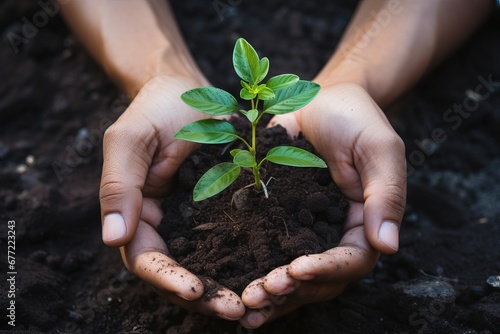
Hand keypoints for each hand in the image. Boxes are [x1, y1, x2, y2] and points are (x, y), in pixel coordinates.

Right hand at [99, 75, 244, 320]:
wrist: (189, 89)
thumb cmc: (156, 109)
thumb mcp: (130, 140)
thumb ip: (119, 185)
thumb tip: (113, 238)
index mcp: (137, 213)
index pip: (144, 258)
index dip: (166, 278)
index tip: (194, 290)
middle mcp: (165, 224)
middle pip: (177, 272)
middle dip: (203, 295)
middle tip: (237, 309)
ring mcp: (194, 220)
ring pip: (205, 265)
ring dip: (226, 288)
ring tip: (256, 303)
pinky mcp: (221, 211)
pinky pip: (230, 243)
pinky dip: (244, 263)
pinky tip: (268, 274)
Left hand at [240, 83, 406, 327]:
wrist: (319, 100)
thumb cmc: (355, 118)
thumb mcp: (379, 148)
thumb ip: (386, 194)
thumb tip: (388, 246)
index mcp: (364, 222)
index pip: (352, 260)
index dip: (326, 270)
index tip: (297, 269)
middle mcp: (333, 234)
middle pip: (319, 279)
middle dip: (291, 290)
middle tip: (259, 294)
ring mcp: (303, 230)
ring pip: (291, 275)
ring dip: (270, 293)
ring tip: (244, 304)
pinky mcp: (277, 221)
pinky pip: (266, 252)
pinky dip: (252, 271)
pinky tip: (232, 286)